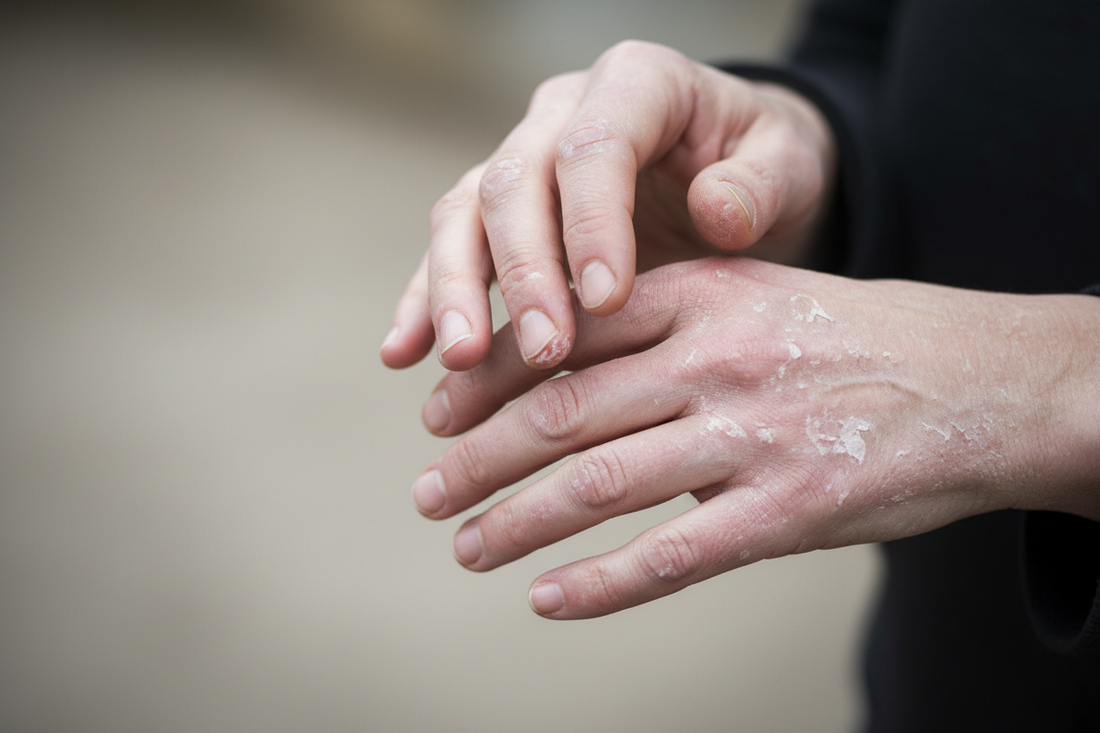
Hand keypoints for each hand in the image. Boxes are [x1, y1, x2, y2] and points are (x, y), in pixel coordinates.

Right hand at [380, 41, 835, 371]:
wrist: (738, 174)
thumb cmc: (765, 166)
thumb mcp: (791, 165)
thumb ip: (761, 184)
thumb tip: (717, 211)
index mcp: (637, 84)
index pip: (594, 145)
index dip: (593, 223)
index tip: (608, 302)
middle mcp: (562, 113)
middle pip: (514, 182)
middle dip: (524, 272)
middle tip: (544, 351)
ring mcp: (521, 161)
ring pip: (463, 214)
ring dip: (456, 290)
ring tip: (457, 363)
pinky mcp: (499, 215)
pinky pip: (451, 251)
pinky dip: (425, 301)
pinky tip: (403, 354)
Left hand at [411, 257, 1099, 618]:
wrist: (979, 379)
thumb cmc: (851, 339)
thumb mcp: (754, 298)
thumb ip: (663, 325)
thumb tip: (561, 371)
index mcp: (701, 294)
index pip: (563, 334)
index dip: (486, 379)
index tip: (436, 414)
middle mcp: (716, 358)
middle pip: (563, 411)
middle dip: (477, 457)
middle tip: (425, 491)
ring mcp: (752, 436)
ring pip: (599, 485)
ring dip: (516, 523)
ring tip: (465, 548)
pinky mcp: (790, 509)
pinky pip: (672, 555)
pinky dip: (599, 584)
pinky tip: (548, 599)